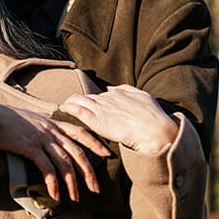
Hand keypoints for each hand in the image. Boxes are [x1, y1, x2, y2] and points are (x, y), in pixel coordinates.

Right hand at [0, 101, 109, 201]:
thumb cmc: (7, 119)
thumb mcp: (30, 119)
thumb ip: (43, 127)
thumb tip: (50, 138)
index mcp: (52, 123)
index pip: (80, 131)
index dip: (95, 142)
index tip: (106, 154)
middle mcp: (50, 130)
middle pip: (77, 152)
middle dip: (88, 172)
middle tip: (95, 188)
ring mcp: (41, 138)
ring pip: (64, 163)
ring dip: (71, 183)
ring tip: (74, 197)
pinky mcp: (30, 147)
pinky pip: (46, 168)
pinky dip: (53, 182)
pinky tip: (55, 193)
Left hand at [59, 85, 177, 154]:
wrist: (155, 131)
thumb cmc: (153, 116)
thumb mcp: (143, 96)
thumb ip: (127, 90)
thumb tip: (112, 88)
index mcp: (116, 94)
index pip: (97, 95)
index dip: (90, 100)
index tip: (84, 103)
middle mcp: (106, 99)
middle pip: (85, 97)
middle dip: (76, 101)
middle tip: (68, 105)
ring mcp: (101, 109)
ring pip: (78, 101)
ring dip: (69, 103)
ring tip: (63, 106)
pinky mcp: (97, 121)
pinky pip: (79, 111)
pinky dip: (69, 108)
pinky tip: (63, 108)